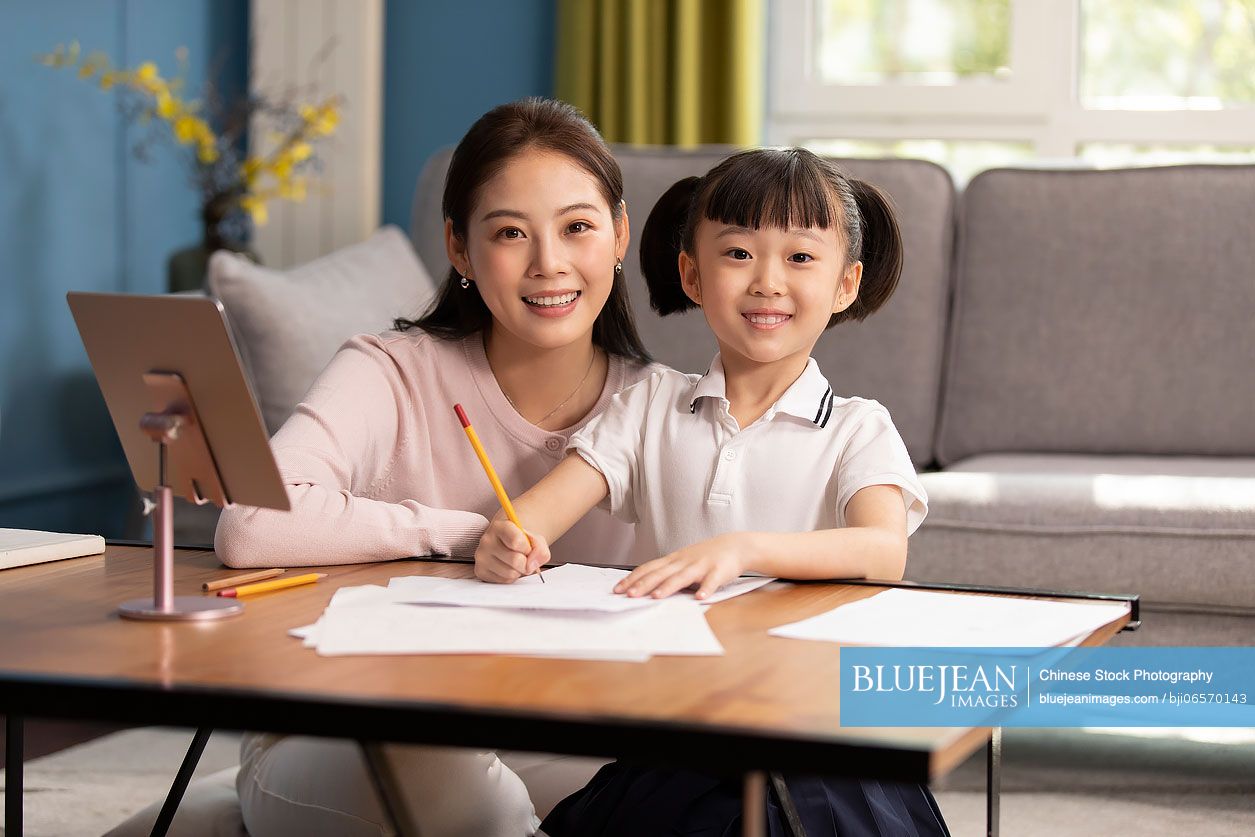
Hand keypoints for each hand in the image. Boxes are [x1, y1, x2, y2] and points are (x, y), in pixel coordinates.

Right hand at [475, 517, 549, 583]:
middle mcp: (486, 540)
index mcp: (499, 527)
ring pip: (511, 573)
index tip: (527, 547)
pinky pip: (504, 581)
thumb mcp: (535, 539)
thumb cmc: (521, 541)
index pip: (517, 541)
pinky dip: (511, 577)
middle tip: (523, 557)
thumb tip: (532, 565)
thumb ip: (540, 549)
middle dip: (526, 562)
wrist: (507, 543)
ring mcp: (481, 556)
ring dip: (519, 571)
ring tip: (515, 562)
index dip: (528, 548)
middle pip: (516, 560)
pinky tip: (507, 567)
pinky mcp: (480, 571)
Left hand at [613, 534, 747, 599]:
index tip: (618, 589)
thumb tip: (645, 587)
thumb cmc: (705, 556)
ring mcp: (701, 566)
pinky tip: (700, 598)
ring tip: (656, 597)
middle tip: (629, 596)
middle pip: (661, 573)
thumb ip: (667, 572)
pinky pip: (711, 582)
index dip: (633, 578)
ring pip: (682, 577)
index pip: (648, 568)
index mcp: (673, 560)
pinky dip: (706, 589)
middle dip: (644, 584)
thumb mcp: (683, 561)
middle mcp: (684, 562)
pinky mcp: (718, 571)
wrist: (735, 546)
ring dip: (668, 587)